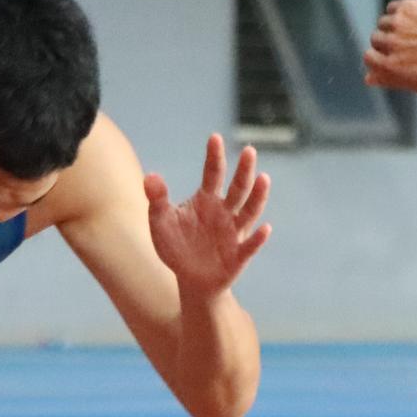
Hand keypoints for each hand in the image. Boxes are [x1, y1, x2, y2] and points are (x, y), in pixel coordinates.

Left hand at [145, 135, 271, 298]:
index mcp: (206, 200)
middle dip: (244, 170)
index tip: (214, 137)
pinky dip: (258, 238)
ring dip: (258, 196)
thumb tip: (151, 176)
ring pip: (249, 212)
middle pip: (237, 188)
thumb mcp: (160, 221)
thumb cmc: (176, 246)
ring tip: (264, 179)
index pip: (212, 174)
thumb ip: (157, 199)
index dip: (214, 156)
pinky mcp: (239, 255)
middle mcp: (225, 212)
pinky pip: (250, 245)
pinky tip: (265, 228)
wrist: (191, 278)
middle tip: (249, 151)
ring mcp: (234, 233)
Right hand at [363, 0, 416, 91]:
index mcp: (391, 66)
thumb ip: (391, 80)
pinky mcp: (405, 7)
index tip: (390, 56)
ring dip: (394, 27)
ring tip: (415, 32)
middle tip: (409, 45)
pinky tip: (415, 20)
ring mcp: (396, 24)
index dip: (378, 57)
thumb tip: (368, 78)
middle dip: (388, 42)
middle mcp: (390, 44)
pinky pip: (392, 8)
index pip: (368, 57)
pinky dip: (399, 13)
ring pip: (383, 23)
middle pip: (375, 39)